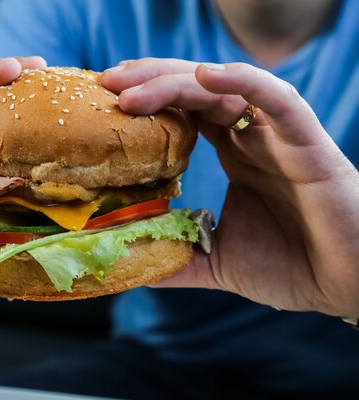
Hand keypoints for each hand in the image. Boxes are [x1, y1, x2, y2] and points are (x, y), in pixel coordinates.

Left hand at [102, 58, 358, 317]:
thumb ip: (175, 256)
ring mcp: (279, 137)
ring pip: (226, 90)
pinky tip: (207, 76)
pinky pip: (279, 101)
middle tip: (107, 81)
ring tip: (132, 89)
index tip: (105, 101)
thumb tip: (127, 263)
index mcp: (234, 155)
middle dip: (149, 81)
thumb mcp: (217, 261)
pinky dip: (244, 84)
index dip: (147, 102)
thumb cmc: (294, 267)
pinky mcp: (309, 145)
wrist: (349, 284)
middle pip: (195, 91)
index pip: (183, 113)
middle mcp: (253, 138)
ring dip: (176, 83)